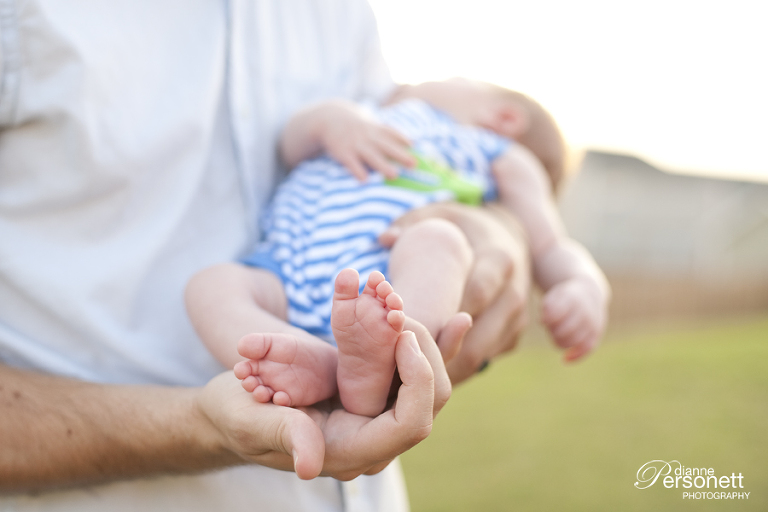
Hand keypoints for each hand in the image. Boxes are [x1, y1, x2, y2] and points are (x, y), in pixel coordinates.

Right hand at [196, 315, 469, 480]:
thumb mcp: (253, 420)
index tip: (403, 336)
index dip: (417, 381)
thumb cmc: (237, 417)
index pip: (410, 425)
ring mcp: (376, 415)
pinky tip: (459, 320)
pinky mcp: (373, 393)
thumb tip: (310, 465)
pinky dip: (435, 348)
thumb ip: (285, 435)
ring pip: (430, 386)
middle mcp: (373, 437)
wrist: (232, 409)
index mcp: (350, 451)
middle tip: (406, 312)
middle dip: (427, 355)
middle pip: (429, 402)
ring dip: (435, 346)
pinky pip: (416, 373)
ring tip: (440, 311)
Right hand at [317, 99, 413, 179]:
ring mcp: (356, 145)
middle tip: (413, 164)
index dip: (402, 138)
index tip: (414, 146)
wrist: (330, 119)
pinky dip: (358, 171)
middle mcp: (368, 137)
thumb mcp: (371, 125)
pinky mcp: (344, 153)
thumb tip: (412, 144)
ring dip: (383, 166)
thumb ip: (388, 134)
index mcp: (375, 129)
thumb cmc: (357, 127)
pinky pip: (352, 163)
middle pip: (386, 146)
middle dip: (400, 155)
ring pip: (371, 156)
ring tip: (394, 175)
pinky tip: (365, 180)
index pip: (391, 133)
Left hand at [381, 202, 530, 383]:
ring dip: (443, 369)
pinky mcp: (513, 336)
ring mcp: (516, 318)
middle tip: (398, 363)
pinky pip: (484, 360)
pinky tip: (424, 373)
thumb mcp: (441, 214)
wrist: (512, 235)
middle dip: (437, 353)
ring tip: (404, 376)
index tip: (407, 330)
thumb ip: (413, 222)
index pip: (474, 295)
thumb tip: (385, 238)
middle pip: (476, 337)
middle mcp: (513, 293)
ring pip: (480, 356)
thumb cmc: (465, 226)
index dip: (442, 317)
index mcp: (499, 261)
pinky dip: (455, 369)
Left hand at [541, 276, 606, 361]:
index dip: (548, 321)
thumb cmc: (565, 298)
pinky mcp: (597, 334)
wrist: (589, 295)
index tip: (546, 319)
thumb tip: (542, 322)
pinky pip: (587, 348)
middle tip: (551, 329)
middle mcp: (585, 312)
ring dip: (562, 343)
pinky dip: (576, 356)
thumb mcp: (554, 296)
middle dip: (554, 332)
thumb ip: (546, 307)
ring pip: (576, 341)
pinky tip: (565, 359)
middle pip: (565, 331)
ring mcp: (592, 323)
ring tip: (556, 337)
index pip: (557, 316)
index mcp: (572, 300)